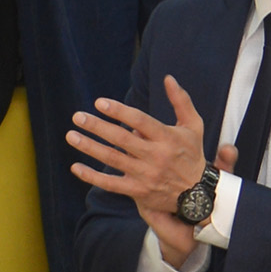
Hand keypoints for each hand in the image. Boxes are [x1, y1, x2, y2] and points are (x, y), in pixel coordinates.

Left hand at [67, 75, 211, 233]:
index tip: (99, 103)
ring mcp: (146, 175)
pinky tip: (76, 167)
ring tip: (72, 136)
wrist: (199, 193)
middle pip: (122, 139)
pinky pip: (111, 184)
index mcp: (168, 138)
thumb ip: (181, 101)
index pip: (141, 121)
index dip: (119, 111)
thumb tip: (168, 78)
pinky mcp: (138, 191)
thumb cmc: (192, 154)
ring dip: (90, 147)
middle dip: (98, 127)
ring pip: (113, 159)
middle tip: (78, 117)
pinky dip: (92, 177)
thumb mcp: (193, 126)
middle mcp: (156, 156)